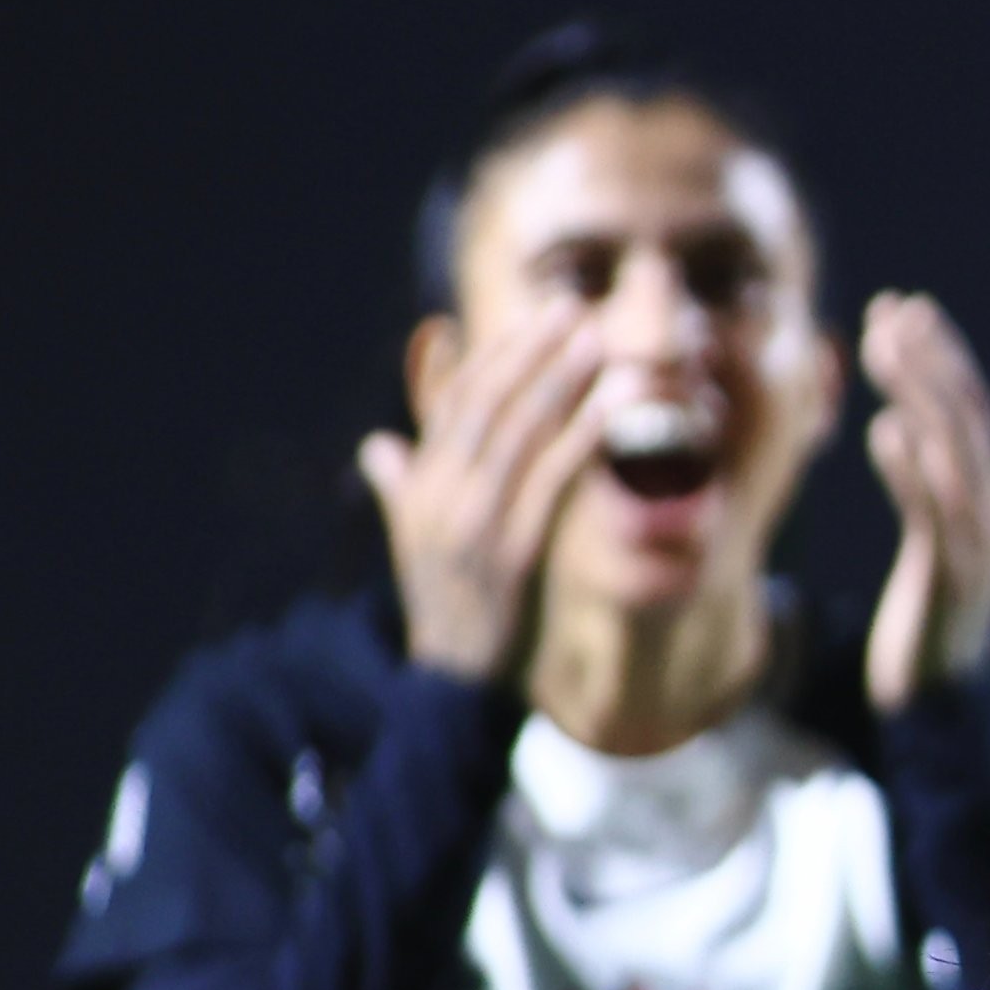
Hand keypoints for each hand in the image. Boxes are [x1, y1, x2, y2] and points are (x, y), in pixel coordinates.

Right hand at [357, 300, 603, 683]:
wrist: (446, 681)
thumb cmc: (438, 604)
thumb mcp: (411, 537)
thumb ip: (399, 485)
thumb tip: (377, 442)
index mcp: (420, 485)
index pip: (455, 404)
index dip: (492, 356)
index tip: (531, 320)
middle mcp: (439, 496)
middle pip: (487, 405)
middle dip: (528, 351)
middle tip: (569, 308)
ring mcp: (472, 523)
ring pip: (518, 434)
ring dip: (558, 380)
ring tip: (594, 338)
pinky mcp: (509, 551)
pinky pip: (549, 482)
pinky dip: (580, 438)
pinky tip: (612, 407)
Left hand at [862, 289, 989, 712]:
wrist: (943, 707)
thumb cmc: (928, 621)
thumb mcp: (930, 542)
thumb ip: (920, 485)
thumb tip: (896, 426)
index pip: (972, 410)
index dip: (942, 356)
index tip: (906, 309)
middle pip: (967, 419)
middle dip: (929, 359)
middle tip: (890, 309)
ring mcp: (979, 545)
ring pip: (954, 453)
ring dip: (919, 395)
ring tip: (883, 346)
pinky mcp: (952, 579)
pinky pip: (935, 515)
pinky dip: (913, 472)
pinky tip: (885, 432)